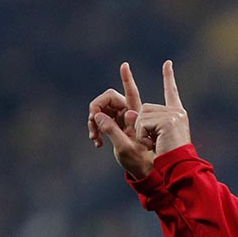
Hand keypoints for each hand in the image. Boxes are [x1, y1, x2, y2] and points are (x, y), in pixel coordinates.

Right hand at [88, 62, 154, 177]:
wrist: (145, 171)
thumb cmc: (140, 161)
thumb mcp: (124, 148)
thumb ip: (111, 131)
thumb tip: (97, 116)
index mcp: (136, 115)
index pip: (129, 92)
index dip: (127, 79)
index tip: (125, 65)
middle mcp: (128, 113)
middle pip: (108, 99)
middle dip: (96, 108)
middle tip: (92, 122)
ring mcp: (121, 120)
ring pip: (101, 111)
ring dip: (94, 122)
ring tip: (94, 138)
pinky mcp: (115, 127)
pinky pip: (100, 121)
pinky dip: (96, 129)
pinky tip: (96, 143)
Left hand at [135, 60, 190, 155]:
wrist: (179, 167)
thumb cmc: (167, 158)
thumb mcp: (152, 139)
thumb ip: (142, 124)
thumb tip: (131, 112)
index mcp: (176, 115)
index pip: (171, 92)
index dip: (168, 78)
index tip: (168, 63)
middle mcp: (177, 112)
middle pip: (145, 108)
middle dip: (141, 126)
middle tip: (153, 143)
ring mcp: (173, 115)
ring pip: (141, 114)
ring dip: (141, 132)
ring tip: (154, 144)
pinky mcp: (168, 120)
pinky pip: (142, 123)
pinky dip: (143, 136)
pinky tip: (154, 144)